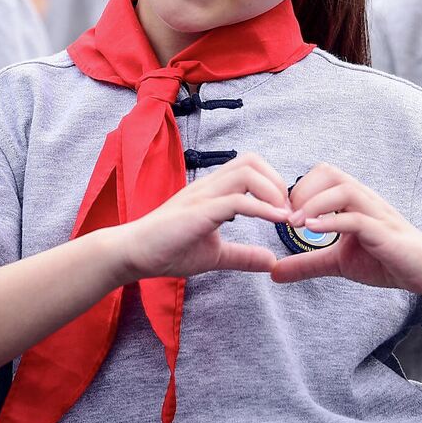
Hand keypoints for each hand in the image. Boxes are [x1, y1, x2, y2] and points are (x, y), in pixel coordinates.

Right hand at [111, 153, 289, 280]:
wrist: (133, 254)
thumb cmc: (167, 250)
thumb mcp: (215, 255)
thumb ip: (242, 255)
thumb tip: (271, 261)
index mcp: (212, 191)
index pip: (249, 167)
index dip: (273, 184)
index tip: (285, 212)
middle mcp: (209, 186)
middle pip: (251, 160)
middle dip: (277, 182)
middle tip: (287, 211)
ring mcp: (203, 195)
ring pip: (246, 172)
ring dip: (272, 191)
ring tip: (283, 216)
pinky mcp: (198, 211)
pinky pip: (237, 200)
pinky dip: (262, 209)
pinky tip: (276, 222)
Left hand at [271, 164, 421, 296]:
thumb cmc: (385, 260)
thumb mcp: (338, 262)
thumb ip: (307, 263)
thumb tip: (273, 272)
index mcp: (352, 200)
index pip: (320, 174)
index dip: (297, 189)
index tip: (281, 214)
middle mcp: (363, 199)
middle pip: (328, 171)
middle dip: (302, 190)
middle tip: (286, 218)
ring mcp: (375, 213)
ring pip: (343, 189)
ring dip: (314, 204)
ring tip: (296, 225)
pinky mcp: (384, 232)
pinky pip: (357, 218)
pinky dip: (333, 222)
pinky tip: (315, 232)